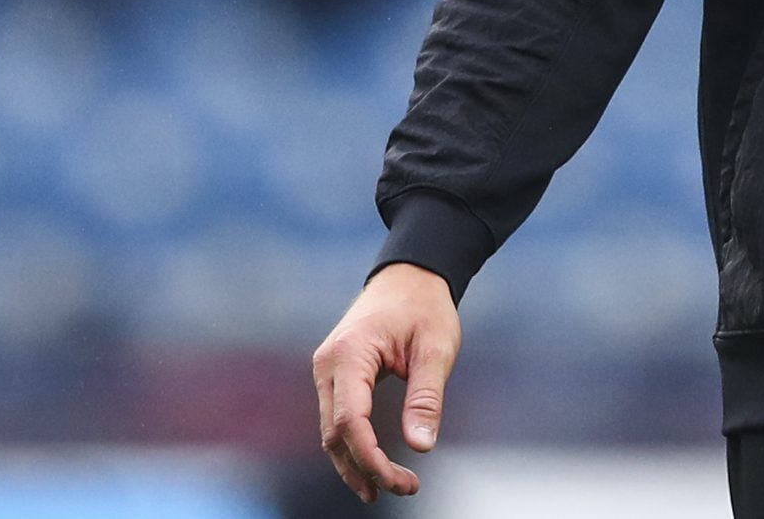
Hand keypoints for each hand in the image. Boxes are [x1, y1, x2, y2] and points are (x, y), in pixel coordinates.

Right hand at [312, 262, 462, 503]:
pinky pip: (336, 418)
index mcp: (350, 354)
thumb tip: (421, 446)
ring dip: (354, 463)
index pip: (351, 421)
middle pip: (335, 433)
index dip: (372, 459)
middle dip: (365, 468)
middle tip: (404, 487)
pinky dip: (351, 445)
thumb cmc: (425, 307)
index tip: (402, 481)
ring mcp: (326, 370)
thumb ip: (427, 397)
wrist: (410, 275)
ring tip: (385, 488)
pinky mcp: (334, 375)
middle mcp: (328, 364)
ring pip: (331, 431)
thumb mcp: (437, 348)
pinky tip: (370, 466)